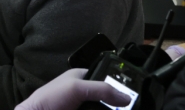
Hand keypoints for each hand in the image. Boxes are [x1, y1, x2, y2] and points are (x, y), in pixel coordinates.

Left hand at [15, 69, 130, 109]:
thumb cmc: (51, 98)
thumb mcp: (77, 88)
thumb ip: (102, 90)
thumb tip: (127, 97)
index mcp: (82, 77)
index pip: (105, 77)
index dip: (118, 84)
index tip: (132, 95)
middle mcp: (84, 93)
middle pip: (107, 98)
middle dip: (116, 104)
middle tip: (129, 108)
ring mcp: (83, 107)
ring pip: (103, 108)